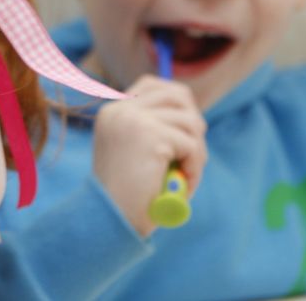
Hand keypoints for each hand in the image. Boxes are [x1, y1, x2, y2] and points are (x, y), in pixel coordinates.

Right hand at [92, 76, 206, 236]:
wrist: (108, 221)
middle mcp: (121, 109)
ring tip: (186, 177)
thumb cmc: (125, 197)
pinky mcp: (150, 136)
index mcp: (113, 111)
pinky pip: (192, 145)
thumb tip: (193, 117)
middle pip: (178, 95)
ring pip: (191, 121)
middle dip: (193, 125)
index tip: (184, 130)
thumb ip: (152, 131)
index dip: (177, 102)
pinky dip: (196, 168)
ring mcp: (134, 119)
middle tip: (191, 156)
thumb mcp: (134, 154)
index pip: (153, 84)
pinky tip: (183, 185)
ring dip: (197, 152)